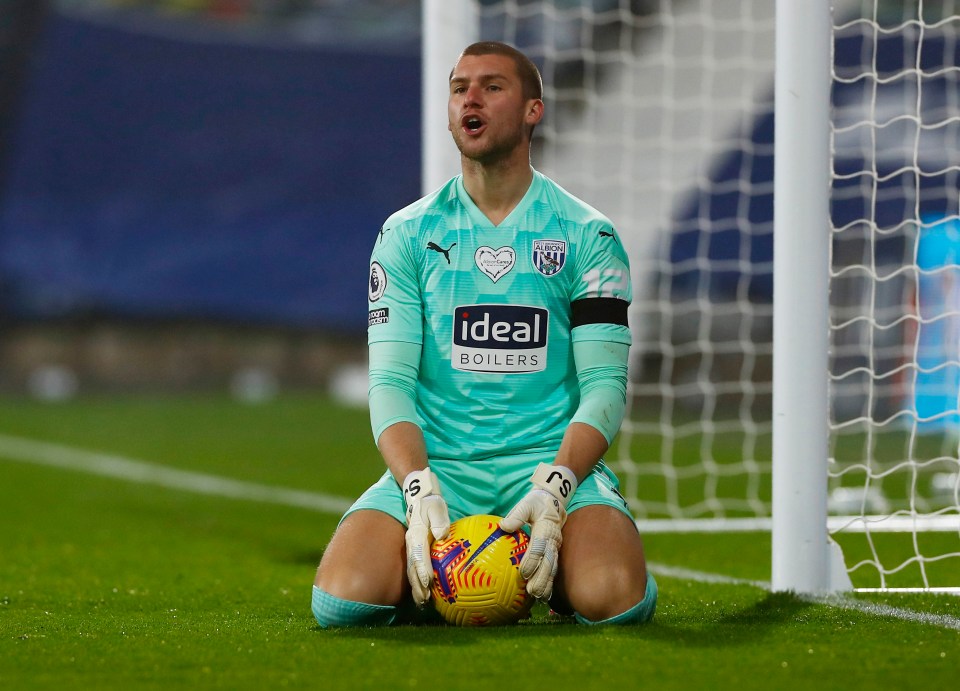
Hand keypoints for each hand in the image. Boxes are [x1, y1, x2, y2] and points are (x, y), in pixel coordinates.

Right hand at [402, 468, 450, 604]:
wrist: (420, 498)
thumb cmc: (431, 503)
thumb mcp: (436, 507)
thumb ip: (439, 519)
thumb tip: (442, 534)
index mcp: (416, 534)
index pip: (419, 554)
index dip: (422, 569)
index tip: (427, 582)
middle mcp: (411, 544)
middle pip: (413, 567)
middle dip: (417, 585)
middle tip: (424, 600)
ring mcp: (411, 549)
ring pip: (412, 571)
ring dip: (416, 587)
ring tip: (422, 603)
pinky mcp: (415, 551)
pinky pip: (416, 568)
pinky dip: (418, 582)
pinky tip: (425, 594)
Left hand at [500, 463, 577, 600]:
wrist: (554, 501)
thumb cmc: (536, 503)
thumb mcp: (526, 504)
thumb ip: (516, 515)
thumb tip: (503, 526)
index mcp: (545, 528)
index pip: (539, 546)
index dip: (532, 560)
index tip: (523, 572)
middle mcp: (553, 540)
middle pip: (549, 561)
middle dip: (541, 578)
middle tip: (532, 591)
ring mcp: (556, 547)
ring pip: (553, 568)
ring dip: (547, 583)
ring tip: (539, 597)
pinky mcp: (555, 552)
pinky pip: (553, 568)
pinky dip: (550, 582)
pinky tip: (544, 595)